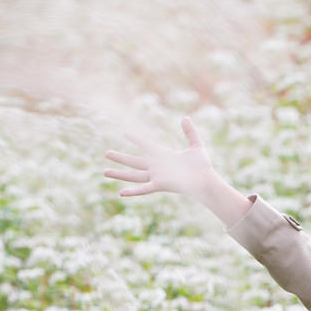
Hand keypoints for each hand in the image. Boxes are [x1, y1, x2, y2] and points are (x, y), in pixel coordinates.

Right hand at [104, 117, 219, 198]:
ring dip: (119, 174)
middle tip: (106, 153)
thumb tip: (185, 117)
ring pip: (134, 175)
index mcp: (164, 156)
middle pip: (134, 162)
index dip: (136, 139)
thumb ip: (190, 132)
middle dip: (120, 157)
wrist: (206, 180)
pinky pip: (144, 189)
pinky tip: (121, 193)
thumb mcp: (196, 145)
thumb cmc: (202, 166)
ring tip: (104, 172)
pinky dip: (133, 192)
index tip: (125, 133)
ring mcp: (157, 176)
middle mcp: (157, 167)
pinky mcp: (160, 185)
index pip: (146, 146)